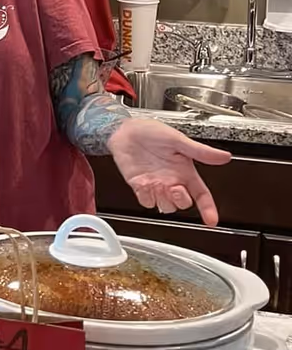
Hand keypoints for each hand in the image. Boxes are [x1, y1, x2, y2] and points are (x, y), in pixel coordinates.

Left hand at [107, 117, 230, 224]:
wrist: (125, 130)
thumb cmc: (151, 132)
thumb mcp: (178, 140)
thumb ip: (200, 151)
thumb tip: (224, 156)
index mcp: (185, 171)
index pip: (201, 194)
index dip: (208, 208)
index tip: (211, 220)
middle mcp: (172, 181)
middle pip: (183, 204)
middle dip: (181, 200)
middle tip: (174, 188)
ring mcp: (156, 185)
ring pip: (165, 206)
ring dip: (163, 199)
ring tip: (157, 182)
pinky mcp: (140, 186)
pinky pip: (146, 202)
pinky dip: (146, 197)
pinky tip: (144, 183)